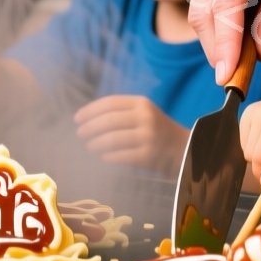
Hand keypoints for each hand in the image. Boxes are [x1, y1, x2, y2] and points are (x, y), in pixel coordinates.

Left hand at [73, 96, 189, 176]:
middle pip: (108, 121)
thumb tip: (88, 119)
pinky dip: (108, 157)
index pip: (109, 103)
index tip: (77, 119)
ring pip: (112, 139)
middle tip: (80, 134)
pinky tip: (103, 157)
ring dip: (95, 144)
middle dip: (89, 128)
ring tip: (89, 147)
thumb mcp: (143, 114)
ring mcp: (148, 137)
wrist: (184, 149)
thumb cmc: (157, 131)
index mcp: (142, 103)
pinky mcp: (148, 155)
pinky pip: (120, 156)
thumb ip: (121, 112)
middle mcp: (145, 117)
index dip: (90, 111)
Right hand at [187, 0, 260, 80]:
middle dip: (218, 48)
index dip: (225, 45)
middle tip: (238, 77)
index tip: (227, 75)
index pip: (225, 5)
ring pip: (199, 8)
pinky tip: (239, 30)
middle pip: (204, 11)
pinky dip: (218, 20)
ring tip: (245, 53)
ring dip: (218, 36)